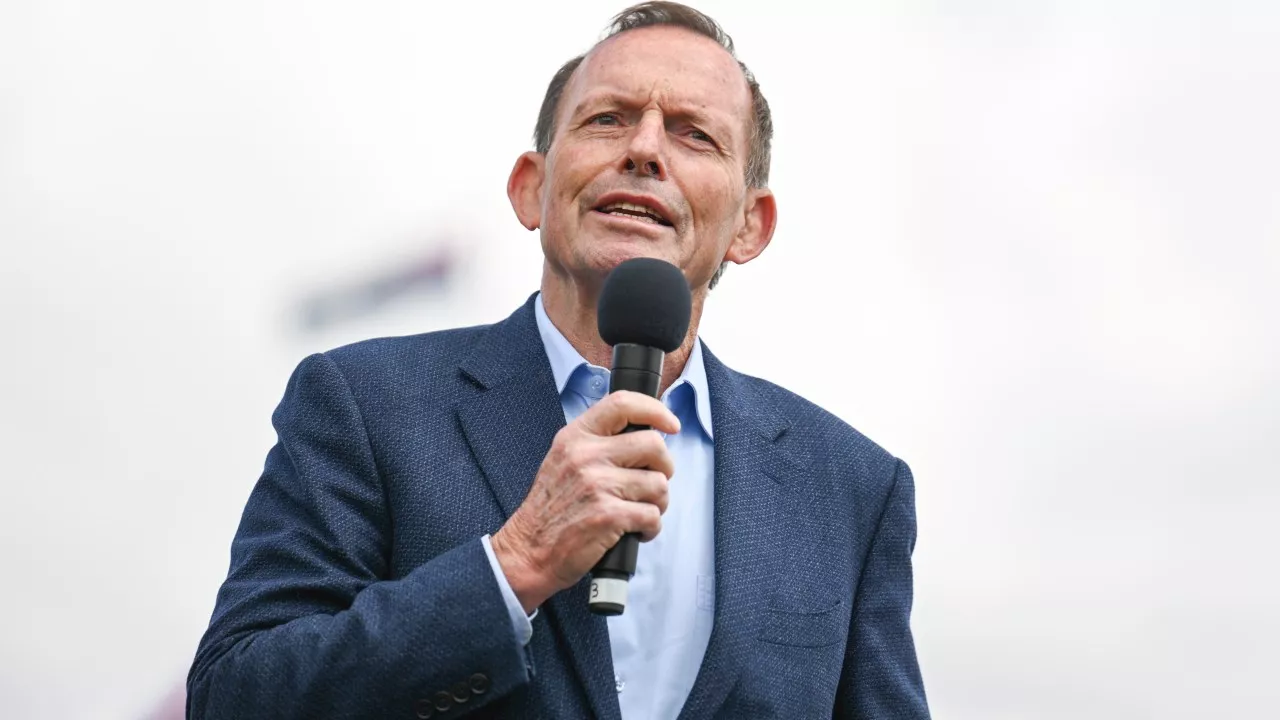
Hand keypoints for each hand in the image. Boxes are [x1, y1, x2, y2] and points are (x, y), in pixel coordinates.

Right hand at [490, 391, 678, 612]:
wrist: (528, 550)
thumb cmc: (551, 509)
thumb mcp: (564, 460)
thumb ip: (597, 443)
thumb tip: (645, 436)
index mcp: (576, 437)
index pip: (622, 404)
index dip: (655, 410)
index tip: (670, 424)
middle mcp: (585, 456)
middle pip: (653, 445)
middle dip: (664, 467)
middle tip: (652, 483)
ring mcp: (597, 485)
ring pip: (659, 484)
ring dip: (658, 503)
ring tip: (638, 511)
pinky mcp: (608, 515)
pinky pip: (653, 515)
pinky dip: (650, 527)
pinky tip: (634, 531)